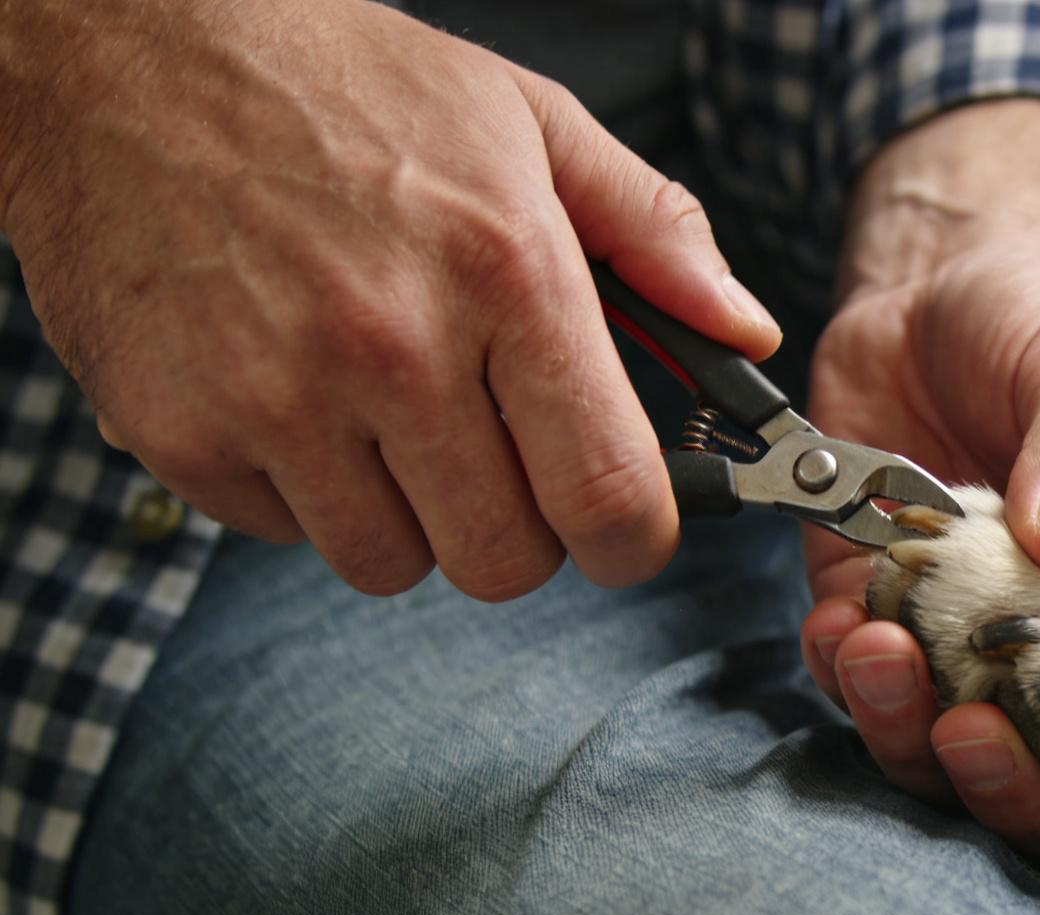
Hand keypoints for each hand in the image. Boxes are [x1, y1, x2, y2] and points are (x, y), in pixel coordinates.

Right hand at [0, 0, 779, 598]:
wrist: (123, 48)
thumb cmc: (343, 84)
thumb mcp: (527, 121)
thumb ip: (654, 232)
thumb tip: (745, 333)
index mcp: (508, 272)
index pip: (609, 498)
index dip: (633, 540)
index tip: (623, 527)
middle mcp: (396, 347)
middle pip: (505, 562)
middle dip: (520, 529)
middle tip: (495, 455)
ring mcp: (277, 396)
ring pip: (393, 566)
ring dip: (407, 515)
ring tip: (385, 411)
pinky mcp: (179, 429)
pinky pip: (285, 534)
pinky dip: (303, 491)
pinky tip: (296, 395)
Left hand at [801, 220, 1039, 871]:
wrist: (929, 282)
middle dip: (1019, 790)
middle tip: (971, 733)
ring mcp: (965, 634)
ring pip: (946, 751)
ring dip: (908, 734)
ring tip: (880, 653)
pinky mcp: (879, 605)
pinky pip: (858, 682)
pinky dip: (843, 674)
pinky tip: (838, 624)